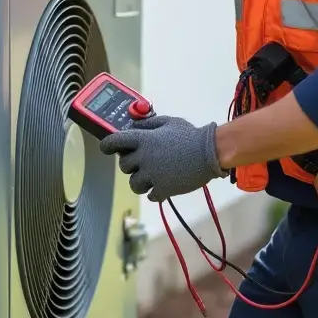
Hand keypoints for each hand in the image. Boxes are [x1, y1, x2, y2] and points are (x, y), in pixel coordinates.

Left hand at [99, 114, 226, 202]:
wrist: (210, 153)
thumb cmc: (190, 135)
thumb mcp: (168, 122)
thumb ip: (148, 124)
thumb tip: (133, 126)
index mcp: (143, 140)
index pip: (113, 142)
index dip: (107, 145)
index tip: (107, 148)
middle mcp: (143, 158)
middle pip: (123, 166)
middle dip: (130, 164)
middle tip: (142, 161)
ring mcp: (152, 175)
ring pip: (134, 184)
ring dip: (140, 180)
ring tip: (152, 176)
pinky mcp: (163, 189)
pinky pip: (150, 195)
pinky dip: (154, 191)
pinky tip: (162, 184)